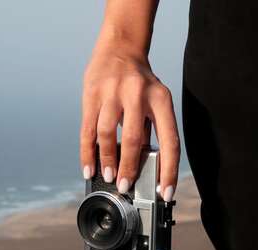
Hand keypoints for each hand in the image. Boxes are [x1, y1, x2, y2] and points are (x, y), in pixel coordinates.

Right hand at [80, 48, 179, 200]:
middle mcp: (138, 95)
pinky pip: (87, 130)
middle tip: (124, 186)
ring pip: (107, 135)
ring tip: (106, 176)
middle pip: (133, 140)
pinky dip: (87, 153)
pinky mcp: (91, 94)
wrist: (119, 48)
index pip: (170, 141)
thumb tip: (140, 164)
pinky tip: (88, 168)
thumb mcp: (154, 99)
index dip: (169, 170)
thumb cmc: (140, 81)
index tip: (165, 193)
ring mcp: (112, 93)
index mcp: (161, 99)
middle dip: (128, 168)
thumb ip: (148, 128)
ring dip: (106, 160)